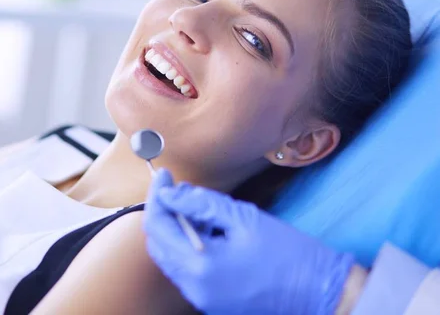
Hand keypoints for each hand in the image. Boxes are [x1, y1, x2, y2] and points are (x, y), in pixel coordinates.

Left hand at [143, 168, 354, 314]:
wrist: (319, 290)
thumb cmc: (287, 253)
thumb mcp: (243, 218)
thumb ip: (201, 204)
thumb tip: (170, 193)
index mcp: (199, 266)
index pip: (158, 226)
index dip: (157, 197)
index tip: (164, 176)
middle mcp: (193, 287)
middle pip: (159, 244)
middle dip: (163, 212)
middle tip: (174, 188)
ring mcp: (201, 297)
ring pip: (171, 257)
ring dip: (175, 229)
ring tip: (195, 206)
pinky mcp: (211, 300)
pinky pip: (186, 269)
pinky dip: (187, 246)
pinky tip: (205, 229)